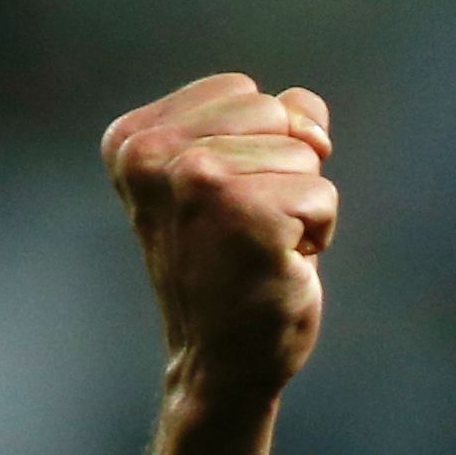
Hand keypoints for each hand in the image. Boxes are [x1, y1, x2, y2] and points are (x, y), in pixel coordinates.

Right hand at [101, 73, 339, 408]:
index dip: (256, 144)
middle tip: (244, 229)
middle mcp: (152, 154)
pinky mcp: (245, 215)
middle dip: (283, 169)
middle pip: (275, 113)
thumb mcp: (233, 179)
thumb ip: (267, 125)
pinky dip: (317, 233)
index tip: (222, 204)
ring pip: (304, 153)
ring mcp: (196, 181)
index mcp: (132, 139)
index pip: (241, 92)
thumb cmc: (227, 271)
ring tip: (258, 248)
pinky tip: (278, 264)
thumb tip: (306, 107)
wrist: (218, 363)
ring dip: (300, 205)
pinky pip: (323, 194)